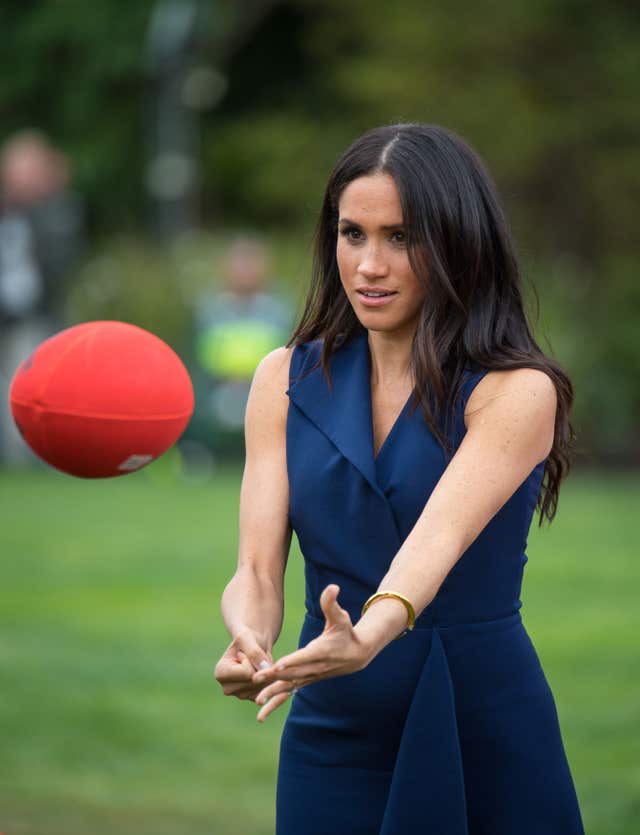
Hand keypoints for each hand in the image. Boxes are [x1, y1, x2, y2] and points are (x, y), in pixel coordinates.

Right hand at [214, 626, 273, 700]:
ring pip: (263, 686)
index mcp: (220, 673)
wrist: (253, 644)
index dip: (252, 659)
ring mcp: (240, 695)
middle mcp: (227, 688)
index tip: (245, 653)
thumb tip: (264, 669)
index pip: (246, 672)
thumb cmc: (246, 638)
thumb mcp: (247, 637)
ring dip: (266, 672)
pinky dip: (270, 679)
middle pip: (255, 681)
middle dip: (260, 667)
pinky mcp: (252, 698)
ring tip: (258, 664)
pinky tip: (265, 671)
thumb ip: (254, 652)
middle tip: (254, 658)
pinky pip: (268, 690)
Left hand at [251, 584, 370, 721]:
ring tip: (257, 702)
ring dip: (273, 694)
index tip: (275, 665)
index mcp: (320, 651)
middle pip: (292, 674)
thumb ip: (332, 603)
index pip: (303, 657)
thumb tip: (333, 587)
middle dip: (273, 678)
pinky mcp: (307, 679)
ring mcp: (311, 675)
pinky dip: (277, 697)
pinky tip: (263, 705)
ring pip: (290, 686)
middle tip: (255, 681)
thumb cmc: (346, 631)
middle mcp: (314, 667)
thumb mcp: (340, 616)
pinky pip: (290, 690)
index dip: (290, 662)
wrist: (358, 654)